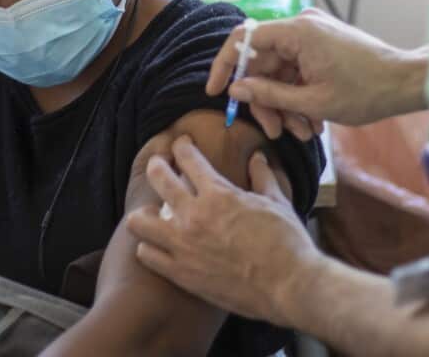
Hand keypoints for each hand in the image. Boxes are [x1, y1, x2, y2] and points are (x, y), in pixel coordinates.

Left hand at [126, 136, 322, 326]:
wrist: (288, 286)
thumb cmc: (287, 242)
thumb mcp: (278, 202)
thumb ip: (263, 177)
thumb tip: (258, 158)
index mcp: (218, 193)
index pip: (188, 158)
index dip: (181, 146)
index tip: (181, 143)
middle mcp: (195, 215)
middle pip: (158, 179)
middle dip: (157, 166)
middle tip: (159, 166)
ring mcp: (184, 246)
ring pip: (139, 220)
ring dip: (144, 211)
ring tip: (152, 212)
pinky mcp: (181, 274)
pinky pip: (147, 255)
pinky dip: (148, 248)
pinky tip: (156, 246)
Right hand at [206, 9, 428, 139]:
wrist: (406, 83)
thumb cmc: (367, 91)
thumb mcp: (313, 101)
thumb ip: (269, 94)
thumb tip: (236, 89)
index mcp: (297, 32)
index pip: (244, 39)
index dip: (225, 65)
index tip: (215, 91)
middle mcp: (302, 26)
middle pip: (263, 62)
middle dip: (266, 99)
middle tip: (275, 130)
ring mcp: (313, 35)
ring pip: (280, 71)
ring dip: (285, 103)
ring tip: (303, 131)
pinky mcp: (322, 45)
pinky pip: (297, 70)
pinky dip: (299, 96)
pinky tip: (313, 121)